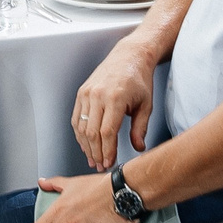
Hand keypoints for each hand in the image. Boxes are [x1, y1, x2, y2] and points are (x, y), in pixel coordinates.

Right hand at [72, 43, 157, 168]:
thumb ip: (140, 128)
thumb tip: (138, 148)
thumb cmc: (139, 80)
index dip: (107, 151)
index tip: (109, 163)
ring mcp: (87, 93)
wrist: (128, 57)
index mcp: (115, 98)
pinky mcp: (81, 93)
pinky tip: (86, 144)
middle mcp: (97, 95)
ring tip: (93, 159)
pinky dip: (79, 134)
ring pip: (81, 127)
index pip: (107, 133)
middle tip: (100, 166)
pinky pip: (76, 118)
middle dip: (96, 153)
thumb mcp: (146, 105)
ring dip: (86, 146)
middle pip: (92, 133)